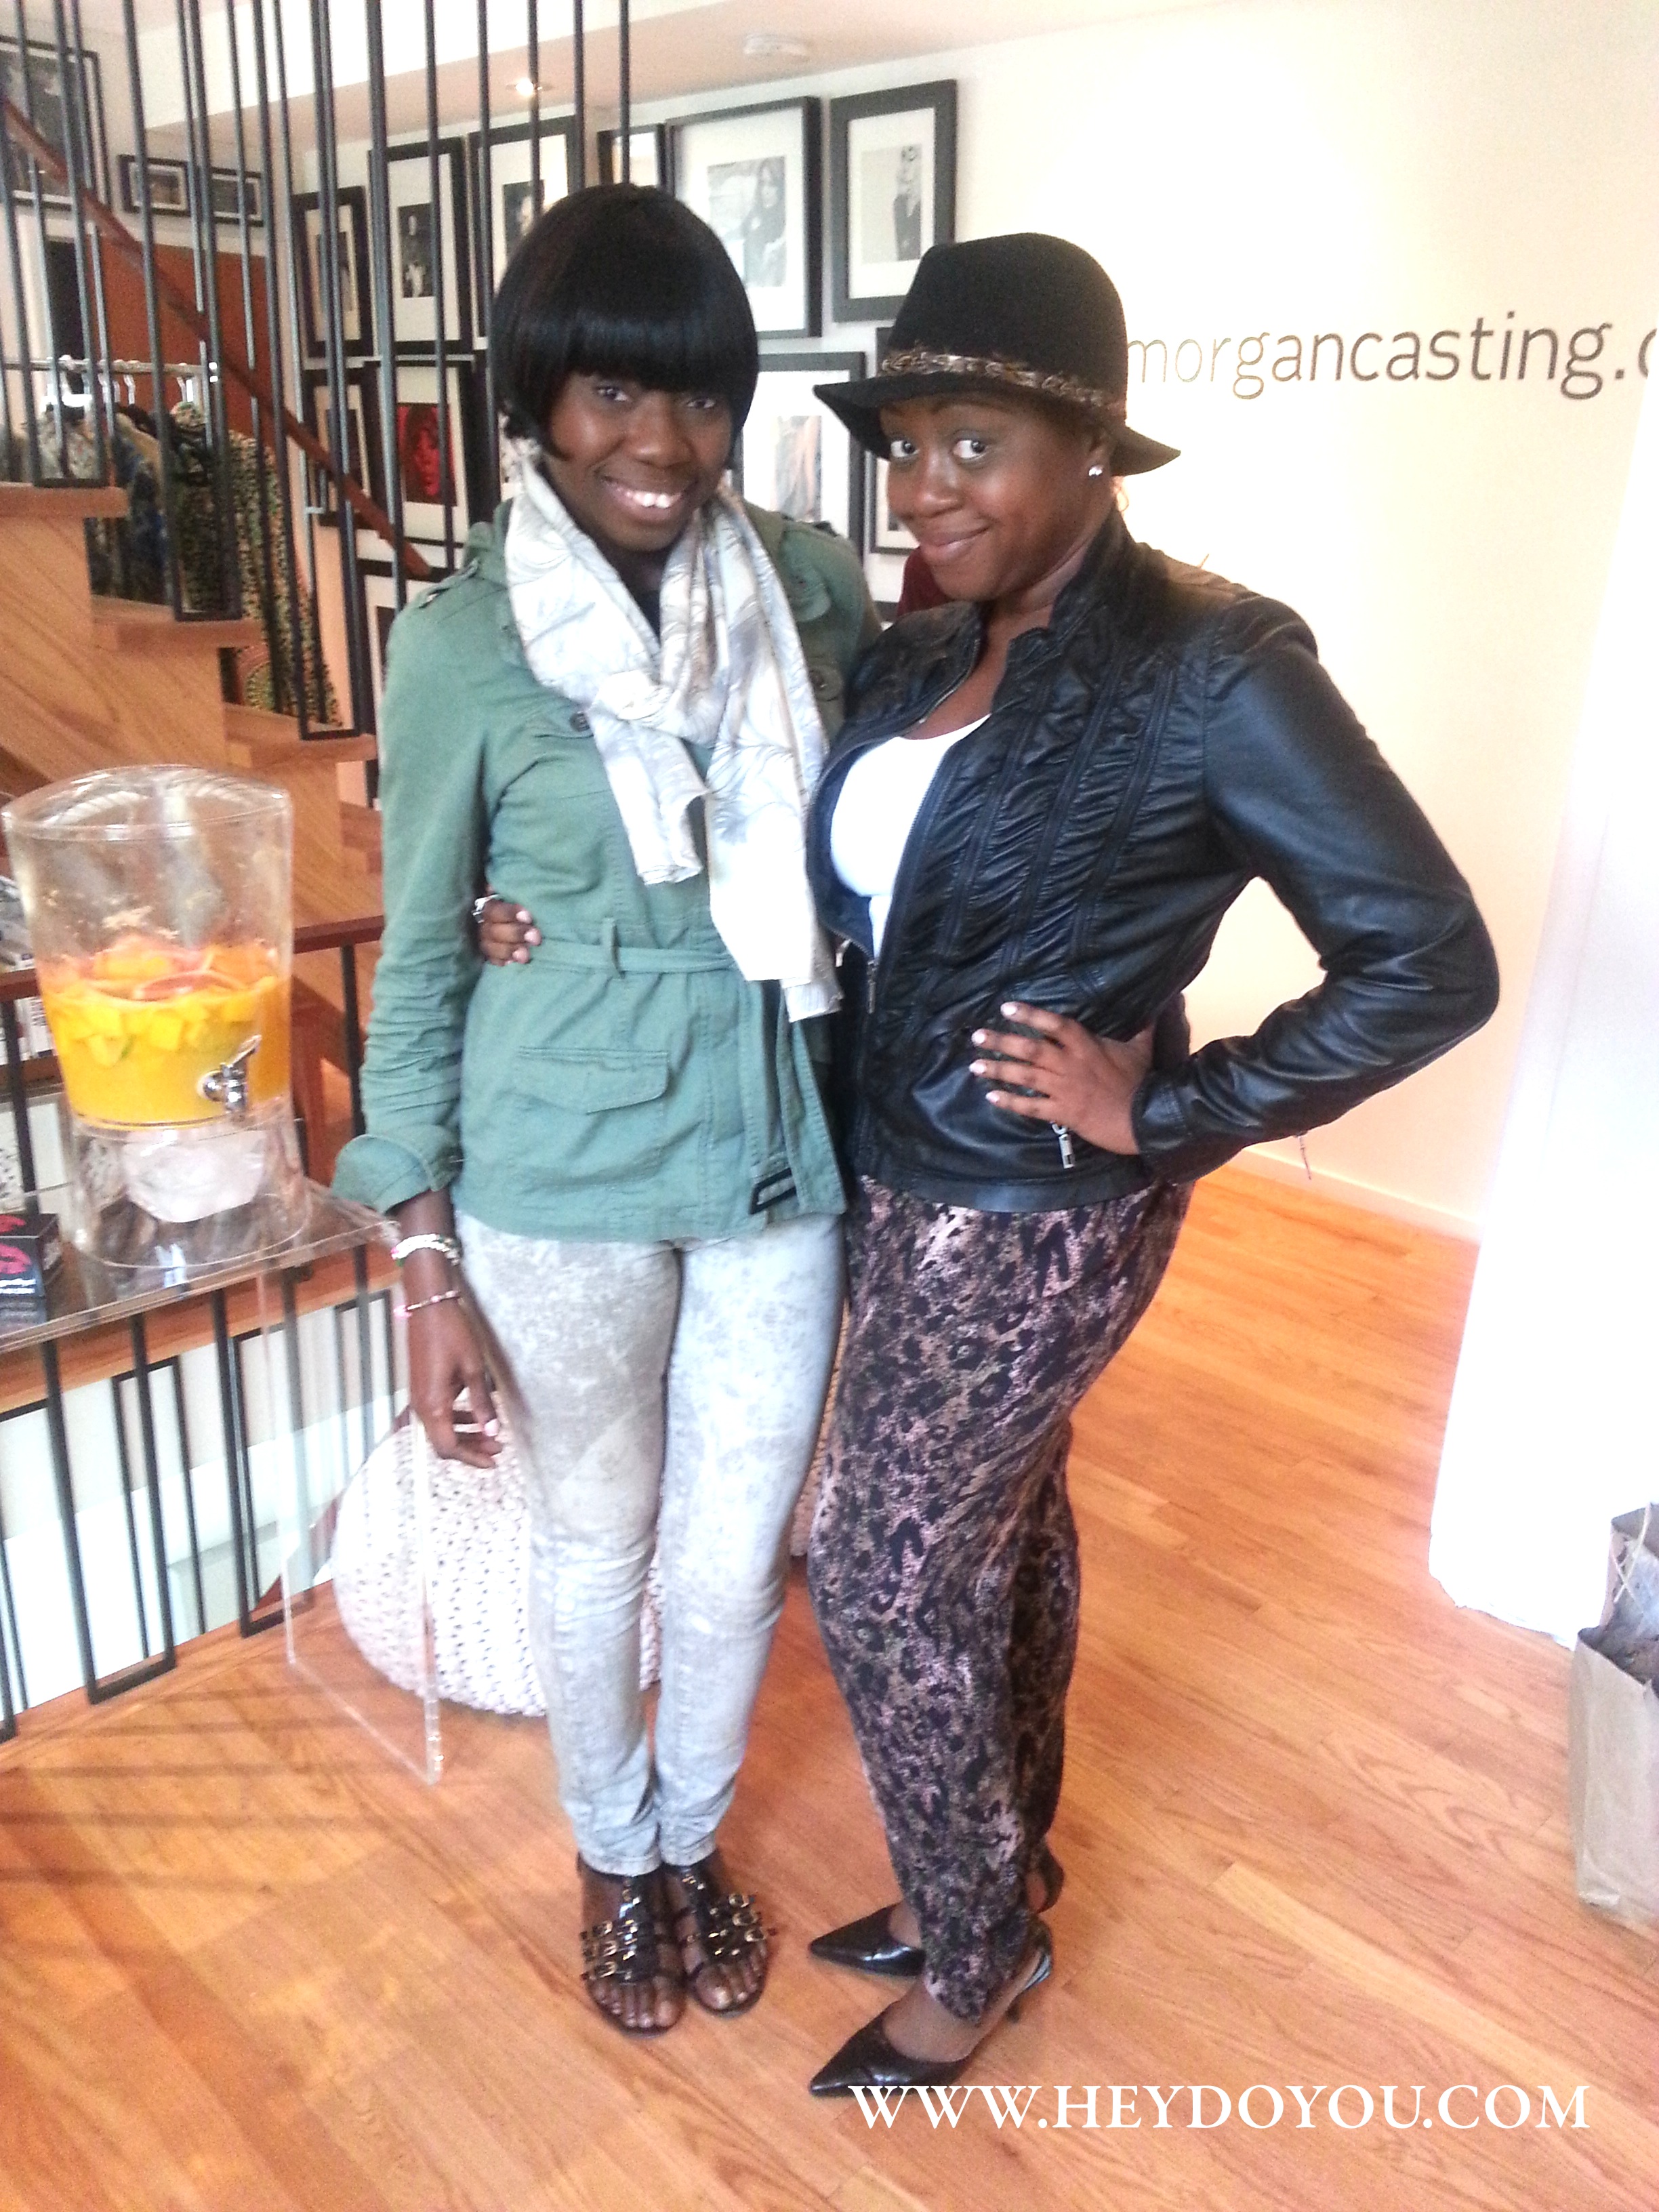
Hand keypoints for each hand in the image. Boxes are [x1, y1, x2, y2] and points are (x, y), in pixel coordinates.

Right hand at [407, 1295, 502, 1466]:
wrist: (429, 1307)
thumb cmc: (452, 1333)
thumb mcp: (473, 1369)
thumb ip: (482, 1403)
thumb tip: (493, 1432)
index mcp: (433, 1405)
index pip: (448, 1447)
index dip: (471, 1458)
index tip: (493, 1461)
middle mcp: (421, 1406)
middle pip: (443, 1442)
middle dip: (471, 1448)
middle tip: (497, 1449)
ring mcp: (420, 1396)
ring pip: (441, 1428)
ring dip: (465, 1434)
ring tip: (491, 1435)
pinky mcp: (423, 1387)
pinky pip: (439, 1413)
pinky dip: (457, 1418)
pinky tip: (475, 1414)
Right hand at [474, 889, 539, 965]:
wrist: (515, 911)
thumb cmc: (519, 898)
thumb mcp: (513, 892)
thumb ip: (512, 889)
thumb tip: (513, 885)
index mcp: (487, 902)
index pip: (493, 909)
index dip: (509, 913)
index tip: (528, 917)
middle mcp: (480, 921)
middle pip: (491, 930)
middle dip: (515, 934)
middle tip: (535, 938)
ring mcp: (481, 938)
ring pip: (489, 946)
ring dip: (508, 951)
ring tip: (525, 956)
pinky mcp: (485, 952)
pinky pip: (489, 959)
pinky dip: (501, 961)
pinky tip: (512, 963)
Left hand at [969, 1002, 1154, 1156]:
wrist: (1143, 1120)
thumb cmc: (1141, 1082)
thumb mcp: (1141, 1049)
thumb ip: (1141, 1028)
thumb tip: (1155, 1006)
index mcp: (1086, 1046)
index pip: (1054, 1025)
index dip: (1030, 1015)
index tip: (1006, 1008)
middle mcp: (1069, 1065)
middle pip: (1030, 1050)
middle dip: (1001, 1042)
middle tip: (977, 1036)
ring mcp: (1063, 1089)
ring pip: (1024, 1077)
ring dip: (998, 1070)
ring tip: (974, 1065)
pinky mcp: (1062, 1113)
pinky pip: (1030, 1107)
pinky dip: (1010, 1102)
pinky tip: (991, 1097)